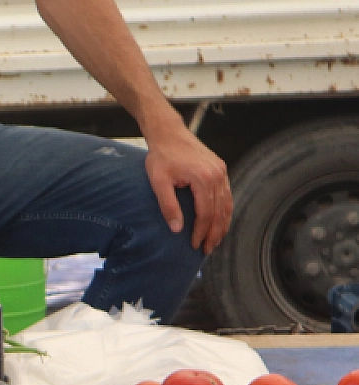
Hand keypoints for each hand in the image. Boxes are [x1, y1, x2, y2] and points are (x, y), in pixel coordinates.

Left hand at [144, 126, 231, 253]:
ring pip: (226, 204)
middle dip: (214, 233)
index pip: (205, 213)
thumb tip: (177, 229)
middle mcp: (217, 175)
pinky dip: (224, 211)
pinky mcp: (220, 169)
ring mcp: (221, 171)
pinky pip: (226, 194)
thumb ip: (168, 205)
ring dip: (222, 224)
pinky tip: (219, 222)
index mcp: (203, 178)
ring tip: (216, 241)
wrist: (169, 133)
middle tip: (207, 250)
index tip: (195, 246)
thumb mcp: (158, 182)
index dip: (201, 232)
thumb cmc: (161, 157)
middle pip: (219, 211)